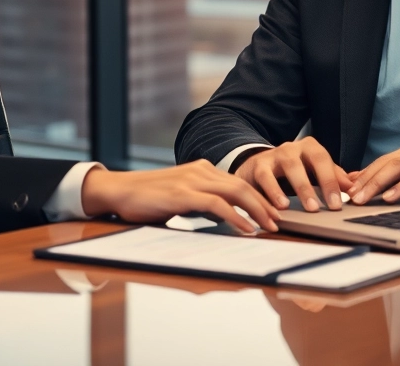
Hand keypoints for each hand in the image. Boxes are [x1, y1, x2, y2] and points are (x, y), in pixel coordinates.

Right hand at [80, 160, 280, 233]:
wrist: (118, 191)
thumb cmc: (147, 199)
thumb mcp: (181, 197)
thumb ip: (201, 202)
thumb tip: (224, 218)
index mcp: (202, 169)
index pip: (239, 182)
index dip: (260, 197)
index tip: (274, 213)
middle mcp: (201, 170)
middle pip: (244, 185)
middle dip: (265, 204)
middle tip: (280, 221)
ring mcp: (192, 180)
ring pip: (236, 192)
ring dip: (257, 211)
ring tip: (270, 227)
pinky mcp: (183, 194)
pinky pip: (217, 205)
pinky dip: (236, 217)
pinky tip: (246, 229)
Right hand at [235, 137, 352, 212]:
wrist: (256, 165)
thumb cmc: (291, 170)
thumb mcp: (313, 171)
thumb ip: (333, 176)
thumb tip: (354, 186)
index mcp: (309, 147)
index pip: (324, 160)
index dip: (332, 180)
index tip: (339, 202)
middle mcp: (292, 148)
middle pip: (309, 161)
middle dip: (320, 185)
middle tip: (329, 206)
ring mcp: (274, 154)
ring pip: (289, 167)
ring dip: (300, 188)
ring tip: (309, 207)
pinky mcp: (257, 166)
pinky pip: (265, 177)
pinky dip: (273, 192)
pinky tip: (281, 207)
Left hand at [347, 141, 399, 204]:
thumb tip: (368, 180)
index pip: (382, 161)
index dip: (364, 174)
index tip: (347, 188)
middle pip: (386, 163)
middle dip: (366, 181)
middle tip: (350, 197)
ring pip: (398, 168)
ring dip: (377, 184)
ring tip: (364, 199)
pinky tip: (391, 197)